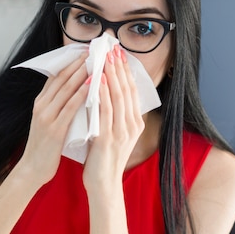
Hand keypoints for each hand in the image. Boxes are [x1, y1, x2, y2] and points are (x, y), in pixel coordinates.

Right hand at [13, 52, 89, 188]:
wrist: (32, 168)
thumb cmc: (45, 146)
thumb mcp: (49, 120)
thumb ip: (58, 105)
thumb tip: (75, 91)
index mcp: (41, 102)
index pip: (56, 75)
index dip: (71, 61)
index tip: (86, 50)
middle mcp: (42, 105)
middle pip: (62, 77)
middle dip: (78, 62)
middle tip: (94, 49)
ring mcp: (46, 116)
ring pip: (66, 89)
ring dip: (82, 73)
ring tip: (96, 60)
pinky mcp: (54, 129)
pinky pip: (70, 107)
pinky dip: (82, 94)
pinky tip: (92, 85)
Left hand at [83, 45, 144, 196]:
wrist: (103, 184)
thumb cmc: (104, 158)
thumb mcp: (115, 134)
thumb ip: (115, 116)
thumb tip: (109, 93)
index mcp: (135, 123)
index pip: (132, 91)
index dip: (126, 71)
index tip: (119, 54)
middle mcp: (131, 125)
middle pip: (127, 90)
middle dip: (119, 67)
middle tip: (112, 48)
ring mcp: (122, 132)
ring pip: (119, 97)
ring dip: (112, 75)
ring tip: (105, 58)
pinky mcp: (109, 138)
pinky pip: (106, 111)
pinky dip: (104, 94)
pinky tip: (99, 81)